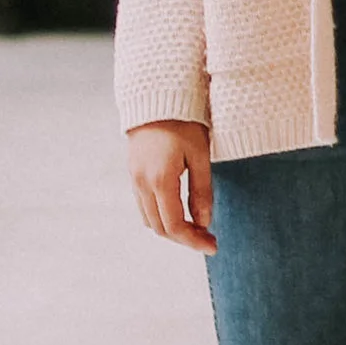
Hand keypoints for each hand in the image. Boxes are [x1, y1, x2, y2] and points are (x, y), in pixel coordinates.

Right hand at [126, 119, 215, 253]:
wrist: (156, 97)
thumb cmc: (183, 123)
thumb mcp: (200, 156)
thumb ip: (202, 191)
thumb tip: (203, 222)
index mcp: (160, 180)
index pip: (175, 226)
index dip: (194, 241)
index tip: (213, 246)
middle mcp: (142, 183)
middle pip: (160, 228)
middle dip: (185, 238)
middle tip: (208, 238)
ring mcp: (134, 179)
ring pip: (150, 220)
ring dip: (172, 228)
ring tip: (196, 226)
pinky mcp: (132, 174)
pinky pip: (144, 206)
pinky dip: (161, 215)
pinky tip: (180, 210)